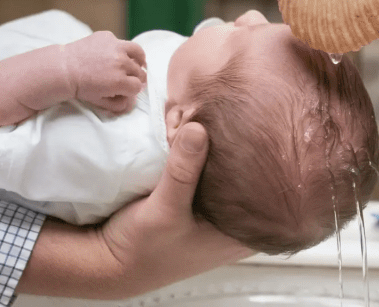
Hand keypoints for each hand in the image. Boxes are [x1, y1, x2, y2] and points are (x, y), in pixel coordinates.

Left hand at [62, 31, 146, 113]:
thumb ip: (119, 104)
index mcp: (120, 81)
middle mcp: (121, 63)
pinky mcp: (108, 36)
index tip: (128, 89)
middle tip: (128, 78)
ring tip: (134, 63)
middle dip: (135, 77)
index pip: (138, 86)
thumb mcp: (100, 101)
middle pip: (140, 72)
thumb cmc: (81, 87)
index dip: (133, 90)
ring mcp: (115, 47)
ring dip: (138, 60)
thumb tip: (131, 101)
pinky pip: (121, 42)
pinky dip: (120, 49)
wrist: (64, 69)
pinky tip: (112, 54)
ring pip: (138, 52)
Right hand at [101, 123, 253, 293]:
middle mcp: (234, 222)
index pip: (269, 192)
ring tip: (220, 119)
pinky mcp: (195, 200)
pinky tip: (197, 134)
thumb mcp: (165, 210)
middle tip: (241, 117)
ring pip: (225, 172)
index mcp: (242, 234)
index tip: (262, 131)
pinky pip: (204, 171)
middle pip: (249, 177)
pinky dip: (199, 155)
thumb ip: (183, 172)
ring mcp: (215, 211)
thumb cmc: (143, 250)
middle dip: (242, 150)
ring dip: (217, 150)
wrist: (109, 261)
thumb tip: (198, 128)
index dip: (268, 163)